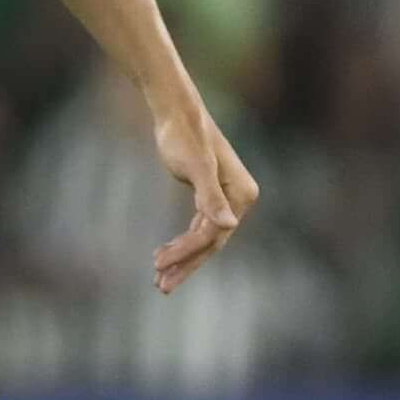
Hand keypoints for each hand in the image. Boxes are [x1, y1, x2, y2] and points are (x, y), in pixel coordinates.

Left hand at [148, 91, 258, 292]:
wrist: (176, 112)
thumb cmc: (183, 135)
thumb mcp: (195, 167)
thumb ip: (210, 197)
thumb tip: (229, 226)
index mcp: (241, 194)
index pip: (212, 235)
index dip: (186, 252)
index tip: (157, 264)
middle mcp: (239, 198)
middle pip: (210, 241)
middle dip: (185, 263)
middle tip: (160, 287)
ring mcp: (227, 198)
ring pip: (204, 237)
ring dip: (182, 257)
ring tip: (158, 278)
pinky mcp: (211, 195)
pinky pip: (199, 227)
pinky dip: (182, 242)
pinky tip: (165, 254)